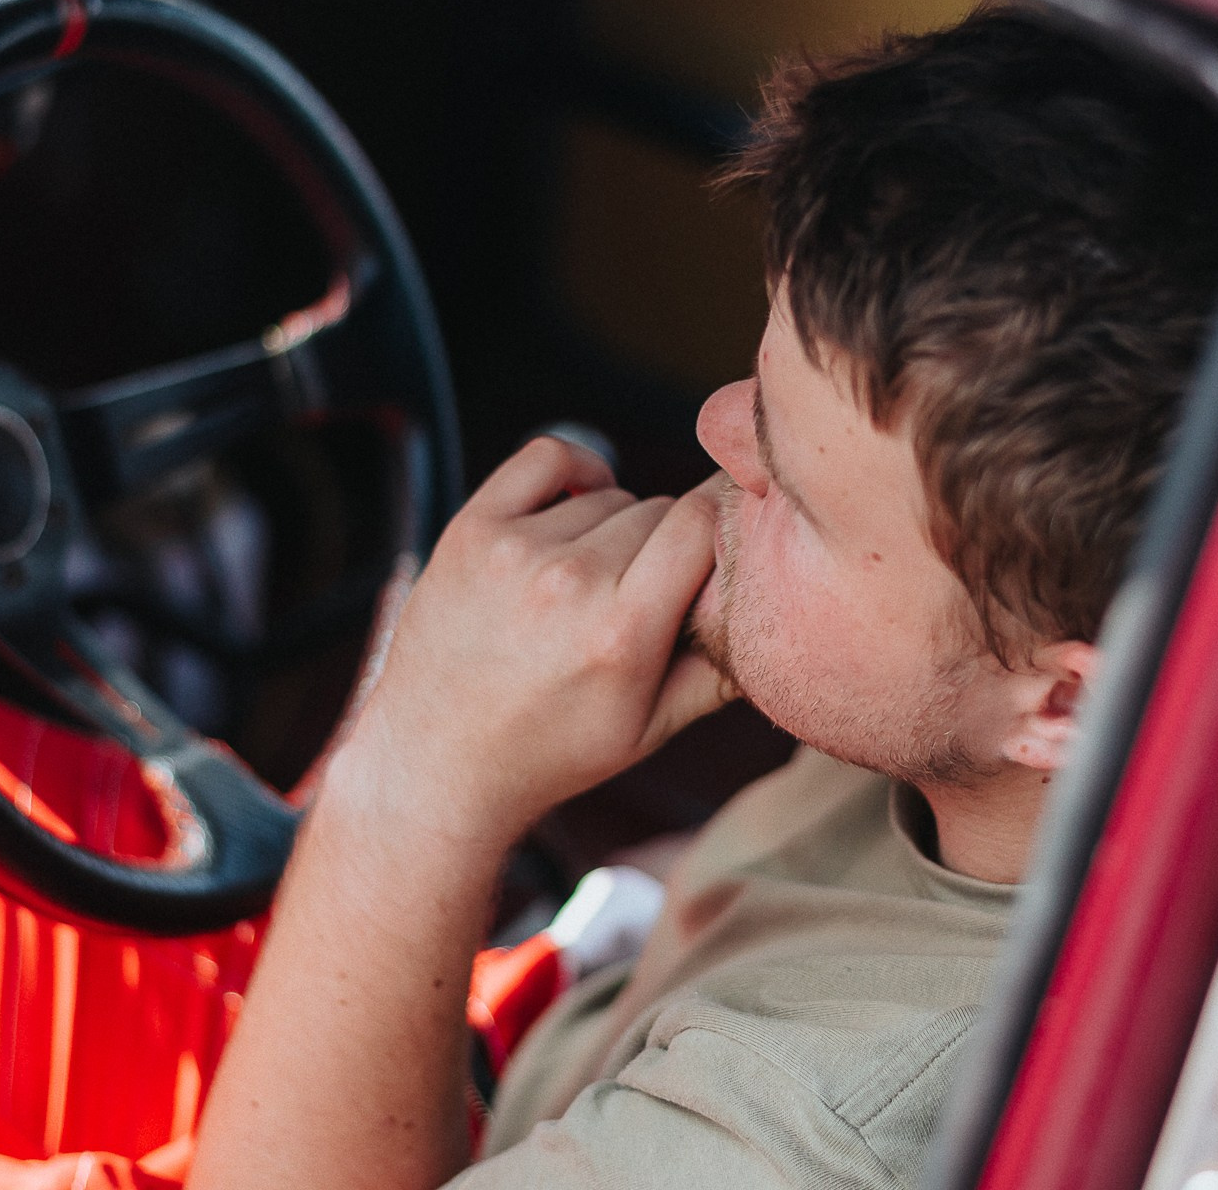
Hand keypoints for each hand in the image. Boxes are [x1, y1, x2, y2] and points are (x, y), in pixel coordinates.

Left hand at [329, 435, 732, 843]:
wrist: (436, 761)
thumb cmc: (551, 751)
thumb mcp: (650, 731)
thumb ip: (720, 673)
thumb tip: (781, 623)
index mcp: (621, 634)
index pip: (704, 522)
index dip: (724, 525)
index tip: (725, 545)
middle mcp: (568, 583)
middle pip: (661, 510)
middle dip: (667, 547)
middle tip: (643, 597)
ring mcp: (514, 550)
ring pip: (611, 495)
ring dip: (615, 527)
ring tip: (593, 584)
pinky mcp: (472, 529)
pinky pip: (549, 457)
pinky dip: (576, 471)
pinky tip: (577, 508)